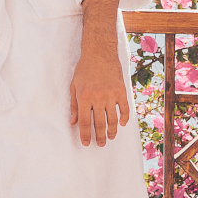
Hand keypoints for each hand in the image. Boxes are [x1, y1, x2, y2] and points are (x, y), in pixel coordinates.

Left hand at [70, 0, 127, 146]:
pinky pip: (124, 109)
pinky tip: (122, 124)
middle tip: (100, 144)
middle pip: (100, 124)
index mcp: (84, 98)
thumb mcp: (74, 86)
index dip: (85, 135)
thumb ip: (74, 105)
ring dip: (112, 131)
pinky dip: (124, 118)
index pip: (85, 122)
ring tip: (110, 137)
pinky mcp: (121, 91)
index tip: (86, 143)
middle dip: (100, 137)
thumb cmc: (84, 69)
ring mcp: (111, 95)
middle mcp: (98, 98)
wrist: (100, 52)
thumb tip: (73, 122)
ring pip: (113, 120)